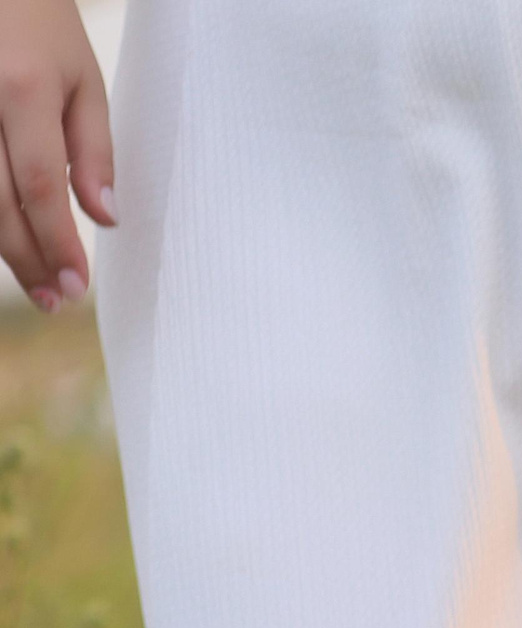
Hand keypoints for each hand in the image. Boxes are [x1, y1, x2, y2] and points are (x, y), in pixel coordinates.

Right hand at [0, 0, 113, 309]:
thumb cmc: (40, 26)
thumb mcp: (83, 78)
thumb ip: (94, 149)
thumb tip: (106, 219)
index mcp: (21, 89)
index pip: (39, 185)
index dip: (58, 243)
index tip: (78, 287)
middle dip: (26, 258)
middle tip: (56, 301)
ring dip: (0, 246)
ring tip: (33, 282)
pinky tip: (4, 241)